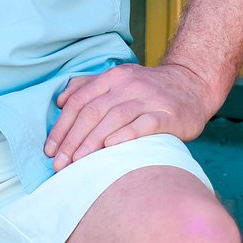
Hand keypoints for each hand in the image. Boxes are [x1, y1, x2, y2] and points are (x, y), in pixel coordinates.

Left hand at [43, 63, 218, 170]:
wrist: (192, 84)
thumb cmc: (149, 89)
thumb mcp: (119, 80)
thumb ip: (89, 87)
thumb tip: (61, 101)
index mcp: (112, 77)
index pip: (79, 101)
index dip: (62, 127)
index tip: (50, 150)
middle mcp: (128, 85)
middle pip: (93, 112)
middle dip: (72, 140)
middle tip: (60, 164)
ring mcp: (148, 98)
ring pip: (114, 118)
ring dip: (92, 142)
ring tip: (78, 162)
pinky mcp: (167, 114)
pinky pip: (144, 123)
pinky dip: (125, 134)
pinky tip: (110, 147)